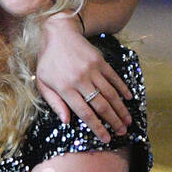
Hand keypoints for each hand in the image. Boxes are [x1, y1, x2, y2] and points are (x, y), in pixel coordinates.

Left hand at [35, 13, 131, 141]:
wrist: (57, 33)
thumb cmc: (48, 61)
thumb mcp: (42, 83)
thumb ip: (54, 103)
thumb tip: (66, 121)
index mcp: (65, 88)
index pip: (84, 112)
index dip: (97, 127)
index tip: (106, 138)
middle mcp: (80, 80)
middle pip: (101, 105)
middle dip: (113, 121)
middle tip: (123, 132)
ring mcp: (92, 69)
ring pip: (110, 93)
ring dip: (121, 109)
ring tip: (128, 120)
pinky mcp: (100, 61)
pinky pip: (114, 77)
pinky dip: (122, 89)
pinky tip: (128, 99)